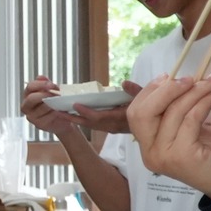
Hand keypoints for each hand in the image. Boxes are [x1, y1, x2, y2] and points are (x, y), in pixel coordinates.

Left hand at [22, 77, 139, 137]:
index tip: (75, 105)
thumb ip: (134, 90)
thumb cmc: (149, 106)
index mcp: (120, 118)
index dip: (86, 112)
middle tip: (56, 110)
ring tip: (58, 112)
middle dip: (73, 118)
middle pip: (89, 123)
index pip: (100, 117)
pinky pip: (92, 124)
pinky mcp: (109, 127)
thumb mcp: (145, 96)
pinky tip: (71, 114)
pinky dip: (81, 119)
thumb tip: (124, 82)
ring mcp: (111, 128)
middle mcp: (113, 126)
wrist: (154, 123)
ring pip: (89, 125)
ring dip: (74, 119)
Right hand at [125, 74, 210, 199]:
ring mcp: (164, 156)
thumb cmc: (210, 150)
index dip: (150, 91)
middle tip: (191, 78)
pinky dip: (204, 100)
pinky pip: (191, 118)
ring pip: (173, 111)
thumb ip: (172, 107)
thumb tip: (163, 78)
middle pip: (143, 112)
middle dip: (167, 90)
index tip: (170, 76)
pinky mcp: (183, 155)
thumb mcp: (186, 124)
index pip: (135, 113)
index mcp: (147, 146)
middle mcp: (150, 153)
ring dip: (195, 91)